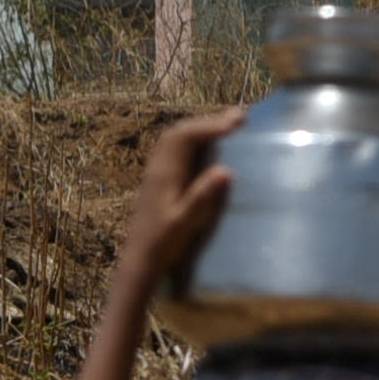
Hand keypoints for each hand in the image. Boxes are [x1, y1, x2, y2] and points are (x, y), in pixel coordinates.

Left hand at [120, 110, 232, 278]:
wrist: (140, 260)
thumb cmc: (162, 243)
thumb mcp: (184, 222)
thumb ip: (202, 197)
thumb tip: (225, 170)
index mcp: (164, 173)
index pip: (185, 137)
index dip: (210, 125)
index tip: (236, 123)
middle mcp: (158, 168)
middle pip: (180, 132)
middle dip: (207, 122)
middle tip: (238, 119)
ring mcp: (157, 174)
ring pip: (175, 139)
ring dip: (200, 129)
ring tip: (227, 126)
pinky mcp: (159, 182)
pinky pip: (175, 151)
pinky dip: (193, 141)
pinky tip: (207, 148)